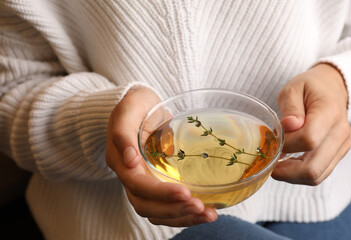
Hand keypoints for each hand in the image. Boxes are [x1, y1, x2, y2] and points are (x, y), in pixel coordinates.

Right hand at [105, 87, 216, 225]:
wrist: (139, 107)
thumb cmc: (135, 105)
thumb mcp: (129, 108)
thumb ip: (123, 133)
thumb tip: (129, 161)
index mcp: (120, 160)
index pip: (137, 184)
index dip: (160, 193)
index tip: (185, 193)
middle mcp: (129, 176)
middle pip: (146, 205)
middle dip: (174, 210)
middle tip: (201, 207)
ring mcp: (141, 181)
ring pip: (155, 211)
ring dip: (181, 216)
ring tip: (209, 215)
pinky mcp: (154, 183)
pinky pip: (165, 206)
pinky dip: (183, 213)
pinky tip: (204, 212)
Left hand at [272, 63, 350, 184]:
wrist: (331, 89)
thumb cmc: (310, 88)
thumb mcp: (294, 88)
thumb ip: (291, 107)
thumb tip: (289, 125)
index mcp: (329, 113)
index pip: (308, 140)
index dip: (286, 145)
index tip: (272, 141)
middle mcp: (339, 133)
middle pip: (313, 167)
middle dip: (285, 171)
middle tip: (268, 164)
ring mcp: (341, 146)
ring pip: (317, 176)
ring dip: (292, 176)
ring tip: (275, 165)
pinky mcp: (337, 155)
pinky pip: (319, 174)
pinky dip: (300, 174)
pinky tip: (287, 164)